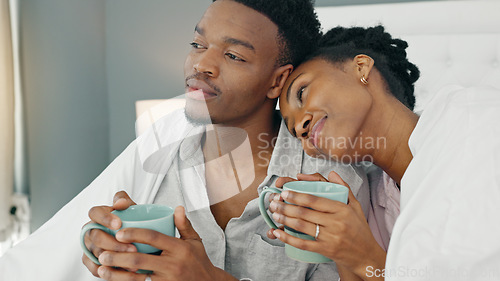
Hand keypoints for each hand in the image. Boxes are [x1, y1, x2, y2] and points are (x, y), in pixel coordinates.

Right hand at [82, 191, 137, 276]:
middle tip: (133, 249)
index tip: (119, 224)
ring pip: (97, 254)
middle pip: (96, 237)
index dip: (105, 218)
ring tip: (133, 264)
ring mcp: (89, 246)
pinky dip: (110, 272)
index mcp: (98, 215)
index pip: (94, 213)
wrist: (133, 238)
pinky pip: (96, 269)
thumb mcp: (130, 208)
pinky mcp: (90, 261)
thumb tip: (121, 202)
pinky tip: (125, 272)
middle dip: (114, 244)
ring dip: (115, 260)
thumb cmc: (130, 220)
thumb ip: (124, 201)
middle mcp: (90, 230)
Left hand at [96, 206, 237, 280]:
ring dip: (117, 273)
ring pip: (137, 277)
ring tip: (102, 268)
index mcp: (179, 248)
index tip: (119, 232)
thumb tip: (177, 208)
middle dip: (119, 255)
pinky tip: (114, 280)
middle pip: (140, 259)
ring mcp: (167, 279)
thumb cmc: (198, 261)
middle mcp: (172, 264)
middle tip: (103, 252)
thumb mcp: (195, 241)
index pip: (153, 237)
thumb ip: (184, 225)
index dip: (135, 233)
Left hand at [269, 172, 385, 279]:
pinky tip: (278, 232)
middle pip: (304, 212)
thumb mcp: (355, 206)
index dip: (297, 195)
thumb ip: (344, 188)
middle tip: (274, 202)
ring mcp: (330, 237)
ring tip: (274, 213)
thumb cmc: (359, 229)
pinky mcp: (325, 250)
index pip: (314, 200)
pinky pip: (303, 244)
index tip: (284, 192)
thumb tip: (332, 173)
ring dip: (284, 219)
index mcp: (342, 209)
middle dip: (285, 206)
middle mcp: (336, 223)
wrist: (366, 255)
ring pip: (301, 226)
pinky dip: (288, 238)